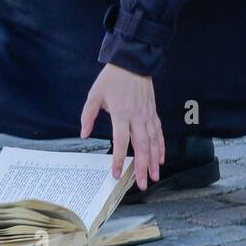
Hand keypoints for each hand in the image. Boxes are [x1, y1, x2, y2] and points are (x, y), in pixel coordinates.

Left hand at [80, 63, 165, 191]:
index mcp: (121, 114)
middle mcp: (137, 117)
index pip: (121, 141)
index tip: (116, 173)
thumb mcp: (95, 94)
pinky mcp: (153, 112)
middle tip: (141, 184)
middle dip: (141, 167)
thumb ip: (88, 115)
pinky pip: (159, 132)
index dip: (119, 159)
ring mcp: (147, 115)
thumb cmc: (112, 78)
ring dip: (154, 161)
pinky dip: (161, 146)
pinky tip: (161, 158)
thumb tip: (84, 134)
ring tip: (154, 177)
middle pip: (141, 146)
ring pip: (153, 142)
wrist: (132, 61)